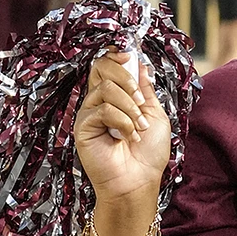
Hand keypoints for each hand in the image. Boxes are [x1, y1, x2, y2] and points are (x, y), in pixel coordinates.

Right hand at [74, 52, 170, 204]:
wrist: (139, 180)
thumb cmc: (149, 152)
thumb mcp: (155, 113)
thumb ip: (145, 88)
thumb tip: (139, 62)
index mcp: (116, 96)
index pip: (107, 64)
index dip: (117, 55)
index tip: (130, 55)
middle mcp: (99, 101)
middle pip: (101, 67)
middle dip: (128, 80)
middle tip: (141, 103)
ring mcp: (89, 113)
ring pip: (107, 89)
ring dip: (131, 108)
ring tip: (139, 128)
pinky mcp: (82, 126)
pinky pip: (103, 109)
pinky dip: (122, 122)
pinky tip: (127, 137)